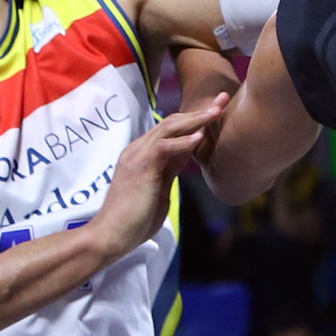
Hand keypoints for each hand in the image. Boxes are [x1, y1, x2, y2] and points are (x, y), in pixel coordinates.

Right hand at [90, 98, 229, 263]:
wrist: (111, 235)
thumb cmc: (135, 219)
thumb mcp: (159, 189)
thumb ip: (170, 169)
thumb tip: (187, 154)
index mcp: (141, 154)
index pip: (171, 129)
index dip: (195, 119)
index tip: (217, 110)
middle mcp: (138, 149)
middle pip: (172, 122)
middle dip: (199, 111)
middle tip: (223, 99)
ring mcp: (137, 156)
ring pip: (168, 128)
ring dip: (195, 119)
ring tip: (217, 112)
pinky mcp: (140, 168)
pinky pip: (163, 147)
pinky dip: (182, 142)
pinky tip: (200, 137)